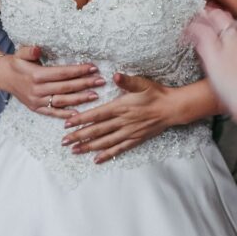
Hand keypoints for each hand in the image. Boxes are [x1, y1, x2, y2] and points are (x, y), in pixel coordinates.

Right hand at [0, 45, 105, 119]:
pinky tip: (79, 113)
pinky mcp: (36, 108)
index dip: (78, 70)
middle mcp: (37, 90)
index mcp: (36, 75)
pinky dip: (65, 114)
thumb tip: (37, 48)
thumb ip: (29, 51)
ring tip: (95, 95)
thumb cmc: (17, 63)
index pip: (62, 73)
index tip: (93, 67)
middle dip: (85, 84)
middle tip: (101, 81)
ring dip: (80, 99)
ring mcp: (37, 101)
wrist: (4, 77)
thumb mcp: (21, 53)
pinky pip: (53, 112)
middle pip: (65, 87)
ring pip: (62, 101)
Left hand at [61, 73, 175, 163]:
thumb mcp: (142, 83)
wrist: (172, 108)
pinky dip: (107, 155)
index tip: (67, 124)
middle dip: (79, 136)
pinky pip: (118, 149)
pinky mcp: (135, 139)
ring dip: (89, 147)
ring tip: (75, 151)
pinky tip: (96, 160)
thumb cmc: (156, 93)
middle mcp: (122, 121)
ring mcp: (128, 132)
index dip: (81, 119)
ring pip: (105, 142)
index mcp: (121, 107)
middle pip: (97, 130)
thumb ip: (127, 81)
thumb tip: (115, 75)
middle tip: (64, 142)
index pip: (97, 114)